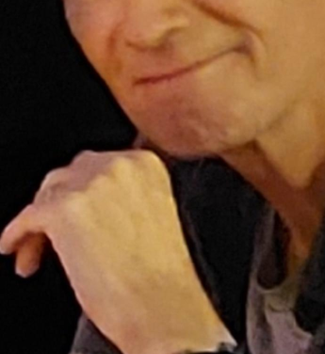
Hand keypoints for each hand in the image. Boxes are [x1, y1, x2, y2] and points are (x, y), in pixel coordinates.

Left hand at [0, 150, 231, 353]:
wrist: (162, 304)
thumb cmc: (162, 275)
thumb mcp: (152, 214)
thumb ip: (124, 195)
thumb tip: (90, 205)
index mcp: (146, 163)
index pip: (100, 165)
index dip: (84, 192)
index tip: (79, 214)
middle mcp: (119, 165)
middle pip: (71, 173)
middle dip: (61, 202)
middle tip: (55, 232)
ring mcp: (90, 184)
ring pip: (48, 193)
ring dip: (41, 221)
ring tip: (38, 250)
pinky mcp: (64, 209)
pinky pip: (28, 217)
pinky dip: (19, 235)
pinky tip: (19, 249)